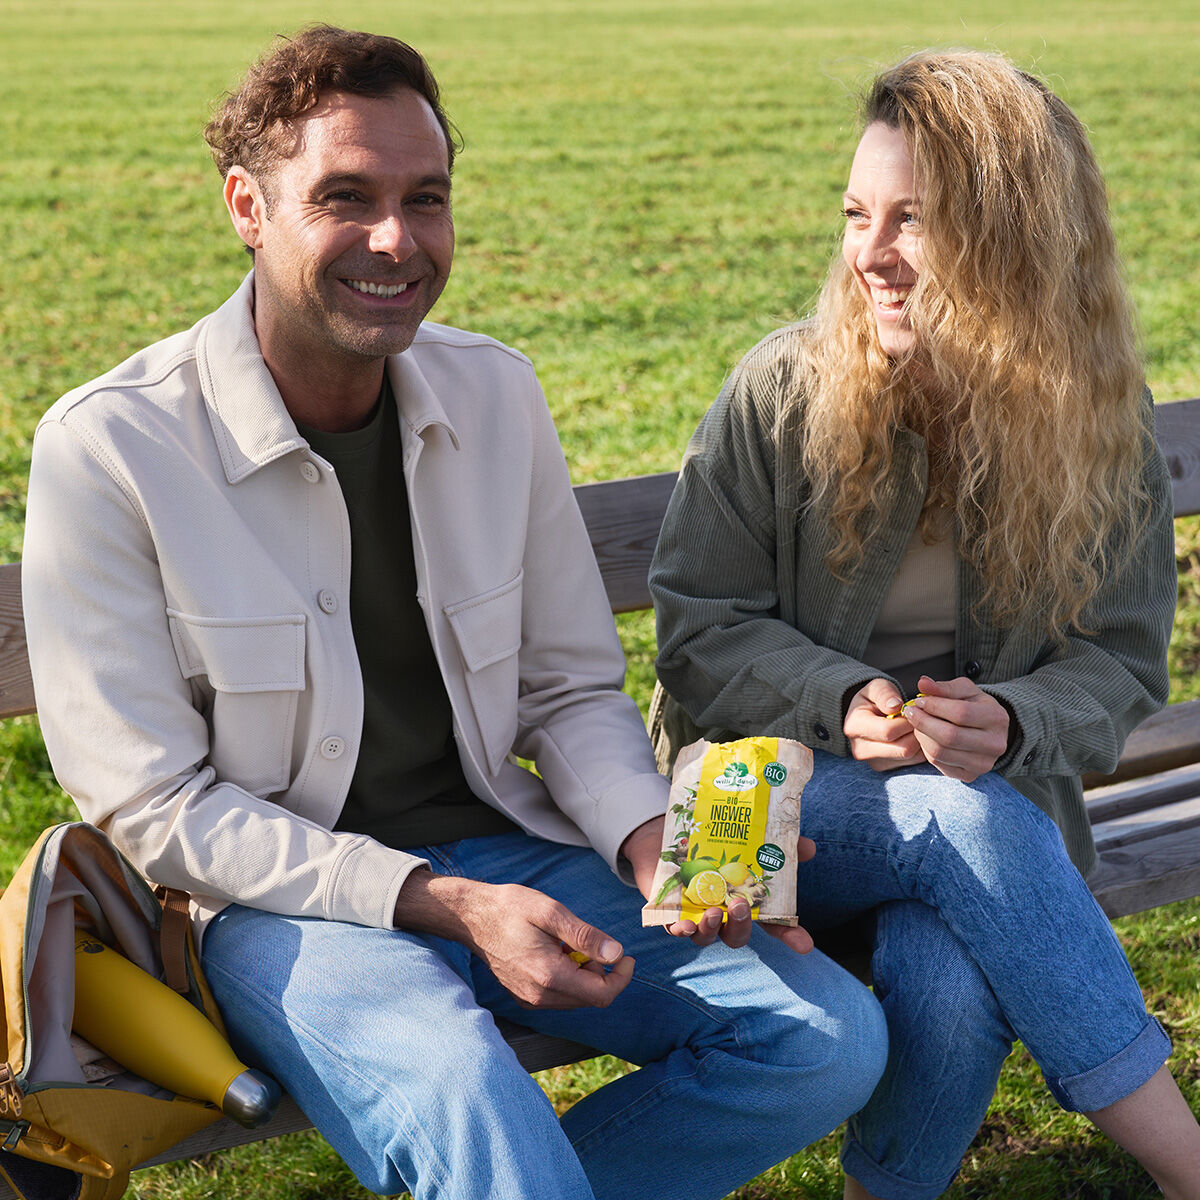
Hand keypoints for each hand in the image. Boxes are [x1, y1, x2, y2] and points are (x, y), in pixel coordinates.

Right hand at [394, 871, 633, 1009]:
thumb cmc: (510, 908)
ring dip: (585, 975)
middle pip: (591, 999)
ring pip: (576, 999)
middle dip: (603, 973)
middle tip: (594, 943)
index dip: (621, 977)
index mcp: (549, 976)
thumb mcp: (551, 912)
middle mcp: (540, 996)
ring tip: (570, 945)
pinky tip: (557, 953)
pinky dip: (569, 978)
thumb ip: (585, 935)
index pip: (602, 995)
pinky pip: (559, 996)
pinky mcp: (524, 997)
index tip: (626, 955)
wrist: (472, 917)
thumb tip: (615, 953)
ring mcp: (530, 999)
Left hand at [621, 817, 816, 953]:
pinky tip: (683, 925)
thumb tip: (807, 847)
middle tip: (739, 905)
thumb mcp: (748, 838)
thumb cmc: (713, 841)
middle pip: (737, 934)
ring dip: (712, 929)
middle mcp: (723, 913)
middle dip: (741, 925)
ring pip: (706, 936)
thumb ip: (776, 844)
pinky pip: (674, 929)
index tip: (805, 945)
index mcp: (746, 900)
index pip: (773, 924)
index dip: (790, 936)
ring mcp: (695, 914)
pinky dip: (680, 930)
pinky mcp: (669, 911)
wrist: (669, 834)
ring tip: (713, 912)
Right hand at [844, 677, 925, 770]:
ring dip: (920, 740)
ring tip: (916, 725)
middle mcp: (861, 749)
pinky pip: (913, 762)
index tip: (913, 711)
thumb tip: (896, 705)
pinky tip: (913, 735)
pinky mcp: (885, 768)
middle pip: (903, 749)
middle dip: (916, 732)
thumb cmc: (873, 699)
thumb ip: (885, 693)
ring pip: (911, 757)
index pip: (889, 731)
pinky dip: (919, 749)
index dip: (907, 721)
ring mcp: (873, 762)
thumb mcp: (877, 687)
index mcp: (854, 726)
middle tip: (920, 719)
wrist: (865, 715)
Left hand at [900, 675, 1009, 781]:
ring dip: (921, 736)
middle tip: (911, 712)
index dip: (934, 706)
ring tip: (917, 724)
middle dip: (923, 722)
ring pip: (940, 753)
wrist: (987, 731)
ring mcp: (983, 763)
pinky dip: (926, 750)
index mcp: (997, 718)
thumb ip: (944, 687)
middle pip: (949, 736)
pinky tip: (926, 737)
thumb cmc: (974, 706)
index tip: (918, 701)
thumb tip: (922, 682)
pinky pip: (938, 764)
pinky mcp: (970, 776)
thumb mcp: (964, 690)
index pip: (960, 713)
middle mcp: (995, 744)